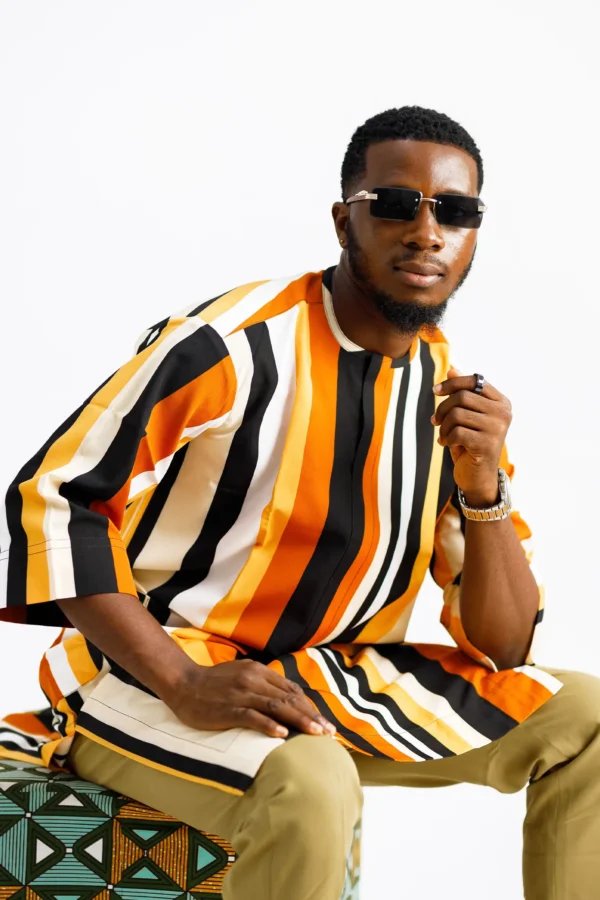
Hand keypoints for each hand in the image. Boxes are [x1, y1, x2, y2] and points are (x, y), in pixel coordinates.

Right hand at [167, 658, 336, 739]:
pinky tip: (282, 734)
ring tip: (317, 734)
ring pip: (277, 707)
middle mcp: (254, 680)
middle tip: (330, 733)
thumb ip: (264, 685)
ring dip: (300, 721)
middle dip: (312, 716)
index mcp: (259, 671)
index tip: (324, 722)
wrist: (183, 683)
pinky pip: (252, 717)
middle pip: (289, 699)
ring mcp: (241, 694)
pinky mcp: (228, 709)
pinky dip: (269, 725)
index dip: (310, 706)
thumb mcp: (243, 676)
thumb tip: (288, 699)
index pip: (292, 690)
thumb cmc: (214, 683)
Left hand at [431, 367, 511, 504]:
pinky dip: (446, 438)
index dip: (451, 384)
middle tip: (435, 421)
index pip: (474, 381)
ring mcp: (497, 429)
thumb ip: (462, 392)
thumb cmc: (470, 442)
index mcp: (501, 402)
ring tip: (442, 435)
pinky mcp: (487, 444)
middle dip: (443, 409)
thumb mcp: (466, 415)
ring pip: (457, 414)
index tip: (435, 391)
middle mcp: (503, 413)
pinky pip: (456, 432)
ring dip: (443, 426)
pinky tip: (446, 444)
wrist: (477, 475)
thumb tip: (452, 368)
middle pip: (462, 397)